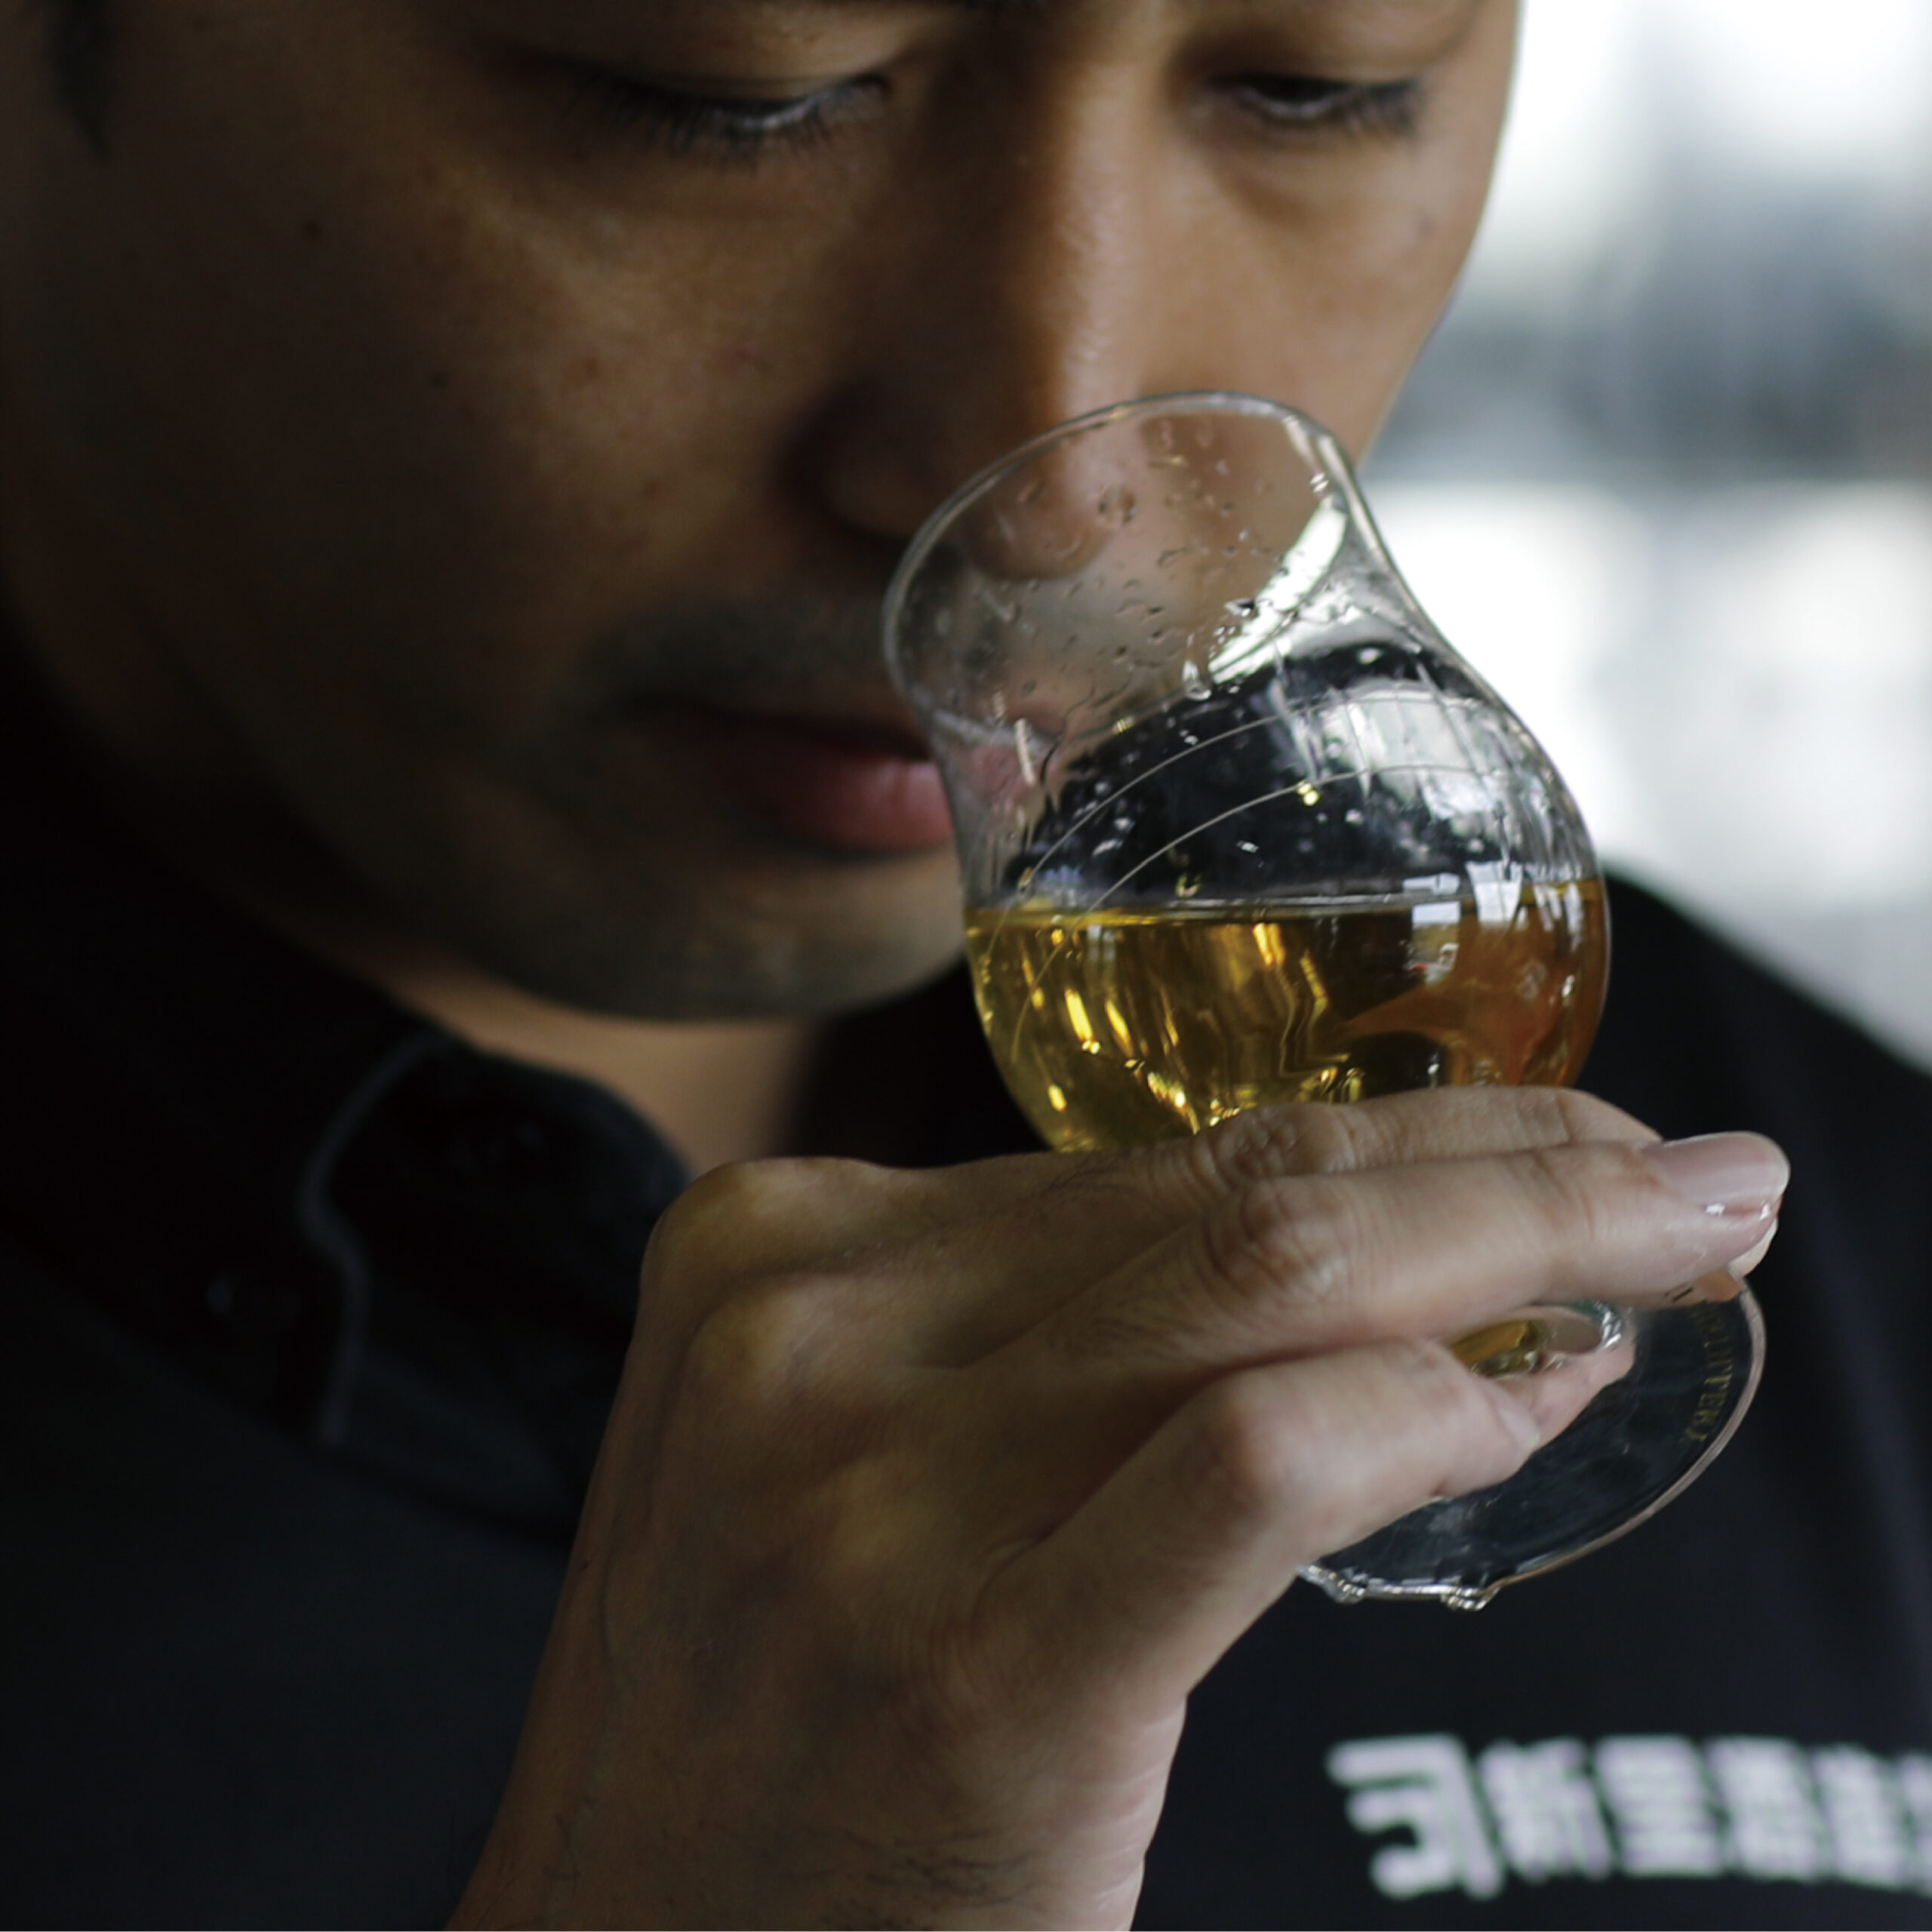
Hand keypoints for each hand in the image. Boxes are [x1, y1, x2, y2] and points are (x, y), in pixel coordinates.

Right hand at [454, 1088, 1785, 1928]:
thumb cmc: (773, 1706)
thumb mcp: (839, 1445)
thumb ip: (1033, 1328)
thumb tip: (1346, 1253)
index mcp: (764, 1252)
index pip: (1145, 1157)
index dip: (1384, 1133)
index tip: (1540, 1136)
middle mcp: (805, 1337)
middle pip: (1230, 1191)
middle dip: (1503, 1154)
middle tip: (1682, 1161)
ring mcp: (873, 1496)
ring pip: (1268, 1283)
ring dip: (1526, 1243)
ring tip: (1676, 1240)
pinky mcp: (974, 1680)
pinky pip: (1261, 1463)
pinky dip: (1430, 1418)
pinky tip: (1525, 1413)